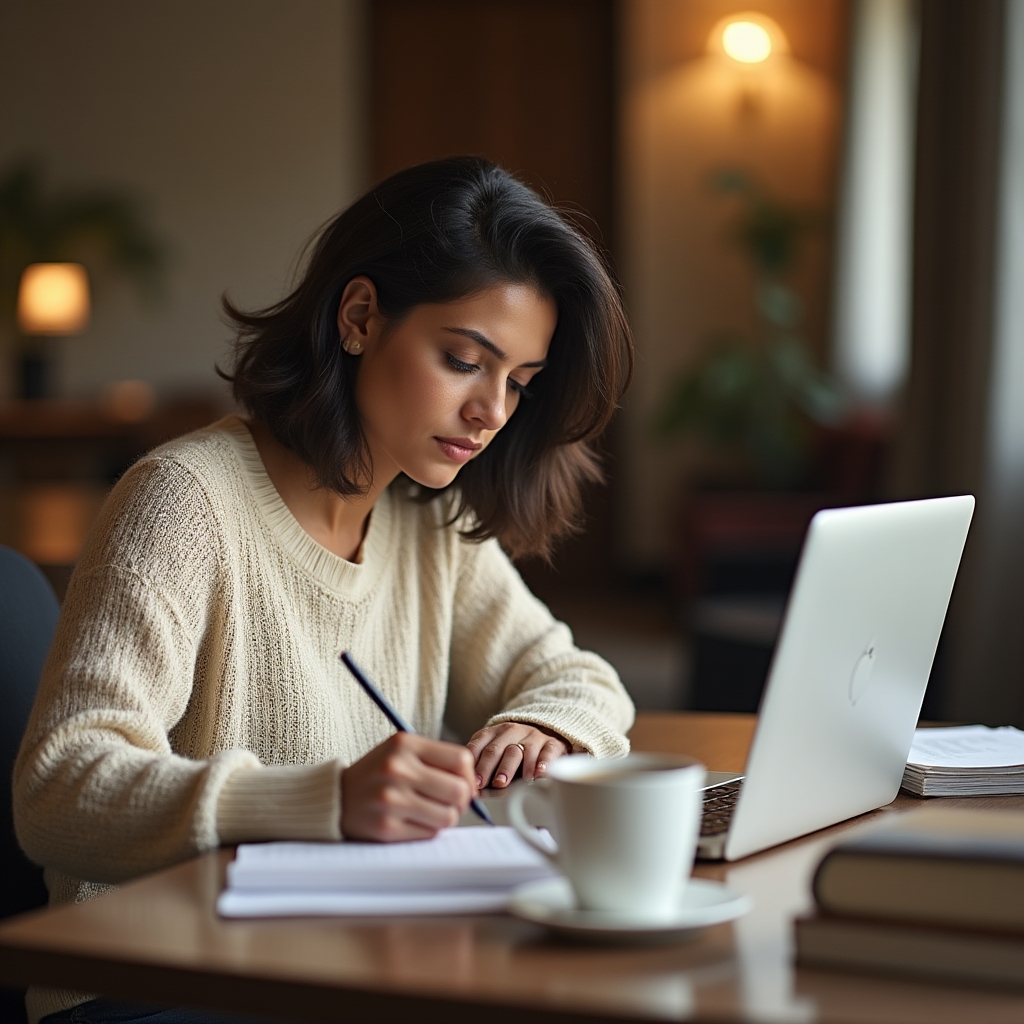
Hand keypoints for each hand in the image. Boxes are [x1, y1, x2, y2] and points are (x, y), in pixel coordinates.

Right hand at [340, 733, 475, 840]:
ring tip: (430, 812)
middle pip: (459, 790)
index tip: (463, 784)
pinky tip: (413, 822)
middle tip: (451, 803)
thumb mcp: (401, 752)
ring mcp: (391, 799)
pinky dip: (428, 830)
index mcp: (404, 744)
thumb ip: (436, 760)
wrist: (334, 798)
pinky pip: (429, 834)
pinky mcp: (386, 827)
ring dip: (445, 818)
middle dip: (462, 801)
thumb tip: (473, 785)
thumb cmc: (377, 775)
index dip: (469, 776)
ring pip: (448, 816)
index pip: (461, 759)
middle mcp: (397, 769)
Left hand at [466, 723, 571, 788]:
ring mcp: (532, 736)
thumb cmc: (513, 748)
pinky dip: (543, 763)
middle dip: (489, 767)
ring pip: (520, 751)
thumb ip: (481, 762)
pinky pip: (547, 752)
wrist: (543, 731)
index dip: (474, 764)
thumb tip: (466, 784)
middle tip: (482, 784)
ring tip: (504, 783)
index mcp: (493, 732)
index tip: (471, 781)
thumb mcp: (495, 749)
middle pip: (496, 749)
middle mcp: (512, 731)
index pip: (479, 745)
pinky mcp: (551, 744)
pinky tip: (538, 775)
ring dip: (510, 768)